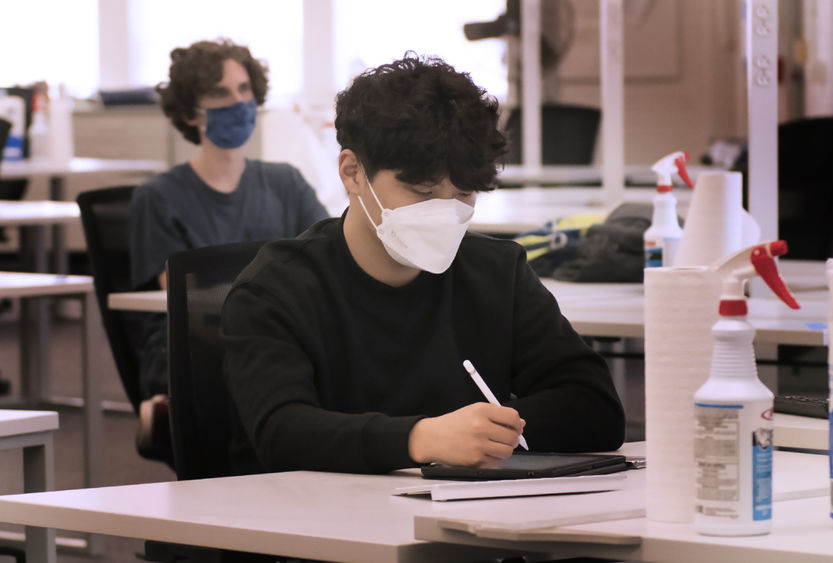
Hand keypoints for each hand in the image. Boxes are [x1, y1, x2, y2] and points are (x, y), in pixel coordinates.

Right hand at [408, 402, 524, 466]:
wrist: (433, 438)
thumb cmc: (453, 424)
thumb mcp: (473, 410)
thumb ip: (497, 414)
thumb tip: (520, 423)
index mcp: (481, 411)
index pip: (512, 417)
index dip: (517, 423)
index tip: (516, 426)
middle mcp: (480, 427)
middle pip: (512, 435)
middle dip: (513, 437)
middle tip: (506, 437)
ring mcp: (478, 445)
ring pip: (508, 451)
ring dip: (505, 449)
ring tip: (496, 445)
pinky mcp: (476, 461)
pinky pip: (497, 462)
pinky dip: (495, 459)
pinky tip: (486, 453)